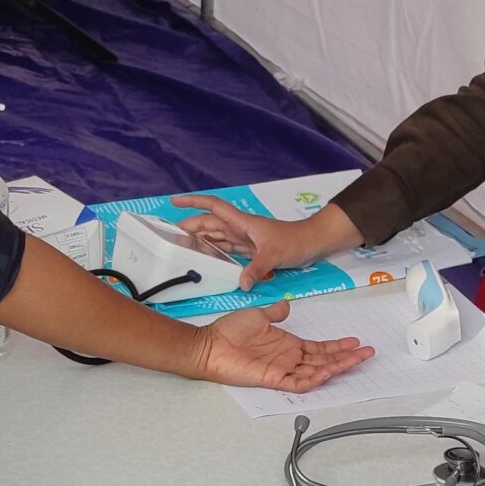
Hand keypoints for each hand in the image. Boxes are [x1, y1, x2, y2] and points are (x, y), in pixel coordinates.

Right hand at [173, 197, 356, 284]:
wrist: (313, 242)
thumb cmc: (295, 241)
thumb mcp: (275, 255)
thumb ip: (257, 269)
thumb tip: (242, 283)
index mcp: (243, 223)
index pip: (213, 207)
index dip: (193, 202)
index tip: (175, 201)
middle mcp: (240, 228)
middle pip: (210, 223)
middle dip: (191, 226)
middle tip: (172, 236)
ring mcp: (245, 238)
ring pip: (217, 236)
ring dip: (201, 239)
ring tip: (183, 247)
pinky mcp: (251, 249)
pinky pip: (227, 248)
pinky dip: (215, 251)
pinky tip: (207, 258)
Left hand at [195, 302, 371, 390]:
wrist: (209, 345)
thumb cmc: (229, 331)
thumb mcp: (258, 315)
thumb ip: (275, 312)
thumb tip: (286, 305)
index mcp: (288, 344)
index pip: (319, 348)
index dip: (338, 346)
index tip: (355, 342)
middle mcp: (289, 358)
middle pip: (325, 360)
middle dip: (347, 357)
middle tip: (367, 353)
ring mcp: (282, 369)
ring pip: (317, 371)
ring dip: (338, 366)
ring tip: (357, 360)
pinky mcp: (273, 379)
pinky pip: (298, 382)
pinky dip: (314, 378)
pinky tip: (329, 371)